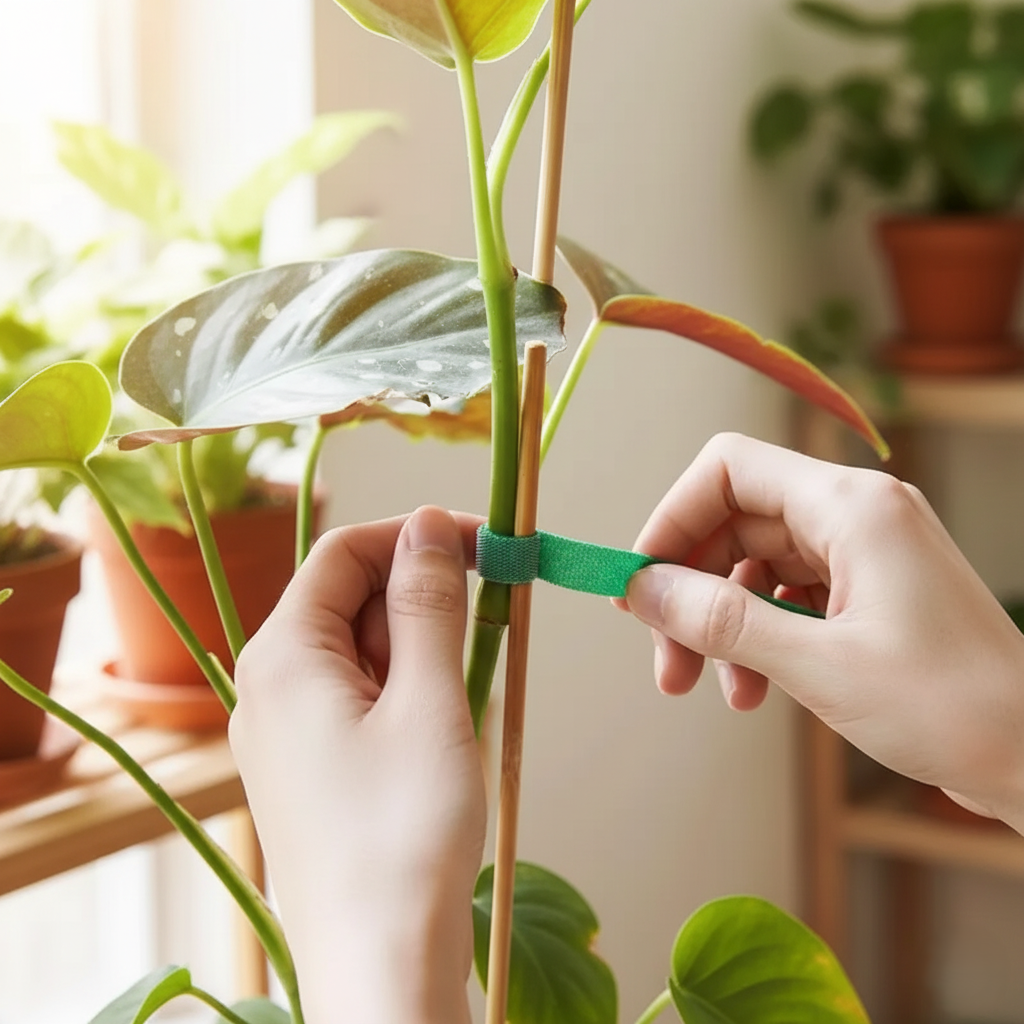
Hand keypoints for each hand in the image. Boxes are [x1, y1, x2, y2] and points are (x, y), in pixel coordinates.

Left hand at [230, 506, 485, 1023]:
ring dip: (418, 647)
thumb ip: (427, 603)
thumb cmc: (404, 836)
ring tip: (465, 693)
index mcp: (282, 655)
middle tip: (491, 617)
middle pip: (346, 598)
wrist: (378, 966)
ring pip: (356, 649)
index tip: (482, 543)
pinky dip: (403, 690)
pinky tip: (439, 725)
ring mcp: (283, 732)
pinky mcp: (307, 769)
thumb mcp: (428, 700)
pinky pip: (354, 698)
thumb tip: (430, 524)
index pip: (343, 552)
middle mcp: (267, 686)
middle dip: (419, 595)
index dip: (413, 535)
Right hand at [623, 433, 1023, 831]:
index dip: (672, 520)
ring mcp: (866, 552)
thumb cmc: (950, 707)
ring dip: (721, 623)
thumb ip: (721, 620)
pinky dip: (759, 636)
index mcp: (852, 506)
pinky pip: (789, 595)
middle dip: (691, 588)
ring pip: (756, 564)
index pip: (729, 469)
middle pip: (736, 522)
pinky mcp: (871, 591)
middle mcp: (857, 514)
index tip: (641, 583)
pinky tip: (754, 690)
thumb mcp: (817, 664)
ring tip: (706, 688)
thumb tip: (643, 589)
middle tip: (666, 659)